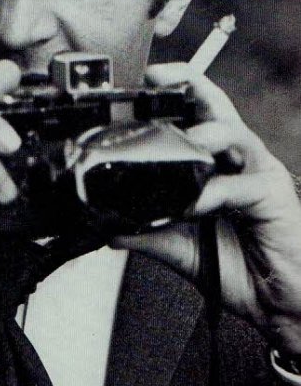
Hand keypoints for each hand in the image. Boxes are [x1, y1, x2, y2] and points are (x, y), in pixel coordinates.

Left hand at [112, 62, 300, 354]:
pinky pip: (240, 186)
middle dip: (189, 85)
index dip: (172, 92)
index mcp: (217, 163)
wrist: (276, 304)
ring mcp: (258, 173)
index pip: (196, 114)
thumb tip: (109, 228)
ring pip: (232, 133)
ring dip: (203, 133)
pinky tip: (194, 206)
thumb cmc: (240, 268)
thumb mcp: (181, 246)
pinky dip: (213, 193)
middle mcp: (238, 160)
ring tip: (183, 143)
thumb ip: (148, 232)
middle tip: (158, 80)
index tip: (143, 80)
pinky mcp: (273, 197)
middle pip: (217, 106)